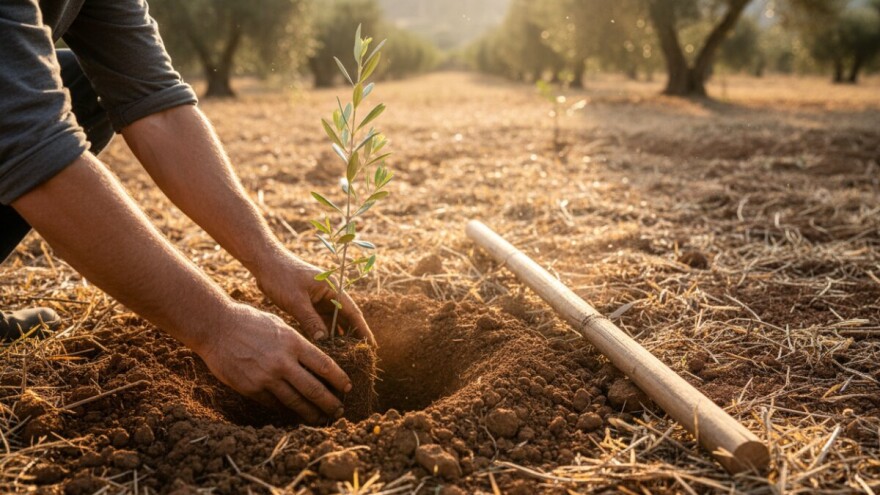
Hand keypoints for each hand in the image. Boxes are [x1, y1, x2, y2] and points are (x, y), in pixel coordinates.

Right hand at [196, 302, 351, 422]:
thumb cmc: (250, 322)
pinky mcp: (251, 388)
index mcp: (293, 342)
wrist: (217, 327)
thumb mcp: (280, 326)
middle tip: (339, 411)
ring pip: (295, 401)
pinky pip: (274, 404)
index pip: (324, 366)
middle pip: (314, 388)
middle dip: (330, 402)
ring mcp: (266, 377)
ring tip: (320, 419)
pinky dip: (286, 411)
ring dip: (311, 413)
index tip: (347, 387)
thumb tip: (317, 362)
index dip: (339, 379)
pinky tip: (295, 414)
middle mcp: (282, 362)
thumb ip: (298, 344)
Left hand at [254, 250, 375, 345]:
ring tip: (345, 356)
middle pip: (346, 319)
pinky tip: (327, 347)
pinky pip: (321, 321)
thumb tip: (323, 341)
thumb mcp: (296, 300)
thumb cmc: (282, 276)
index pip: (353, 313)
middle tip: (360, 357)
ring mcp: (320, 299)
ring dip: (339, 336)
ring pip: (334, 322)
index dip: (363, 330)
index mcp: (333, 289)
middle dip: (354, 337)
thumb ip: (310, 320)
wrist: (266, 262)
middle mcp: (330, 294)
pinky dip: (325, 333)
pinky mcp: (310, 304)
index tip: (372, 346)